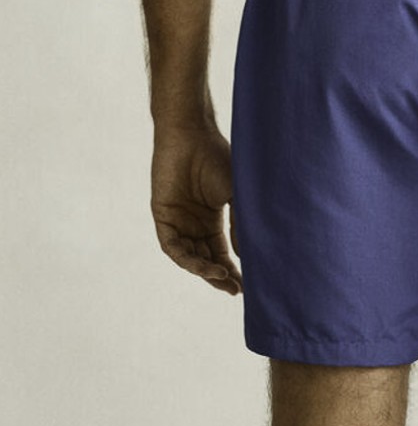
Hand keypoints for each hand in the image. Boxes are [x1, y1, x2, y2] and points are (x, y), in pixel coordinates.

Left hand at [150, 123, 242, 293]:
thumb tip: (246, 256)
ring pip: (189, 257)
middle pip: (206, 260)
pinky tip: (205, 265)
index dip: (232, 272)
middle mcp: (194, 224)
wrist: (191, 134)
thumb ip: (241, 225)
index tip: (246, 287)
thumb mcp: (237, 196)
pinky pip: (172, 246)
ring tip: (222, 278)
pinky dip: (188, 259)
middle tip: (234, 290)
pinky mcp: (162, 216)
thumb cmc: (217, 158)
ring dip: (205, 271)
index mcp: (213, 221)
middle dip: (220, 277)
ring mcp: (178, 221)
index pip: (222, 254)